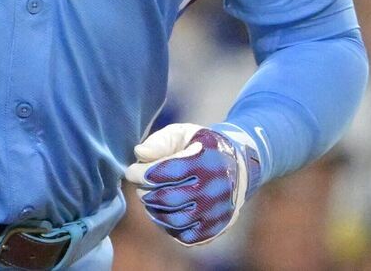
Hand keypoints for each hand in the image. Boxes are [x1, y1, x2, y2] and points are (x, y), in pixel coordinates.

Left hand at [125, 123, 260, 245]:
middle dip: (145, 191)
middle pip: (166, 197)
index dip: (142, 173)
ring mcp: (216, 212)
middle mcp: (214, 188)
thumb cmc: (201, 147)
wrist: (238, 166)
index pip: (165, 172)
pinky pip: (184, 235)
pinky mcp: (215, 229)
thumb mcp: (183, 134)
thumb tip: (140, 154)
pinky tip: (165, 211)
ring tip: (151, 197)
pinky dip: (169, 225)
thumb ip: (160, 141)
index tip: (132, 171)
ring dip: (154, 209)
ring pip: (173, 219)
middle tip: (140, 184)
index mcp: (206, 160)